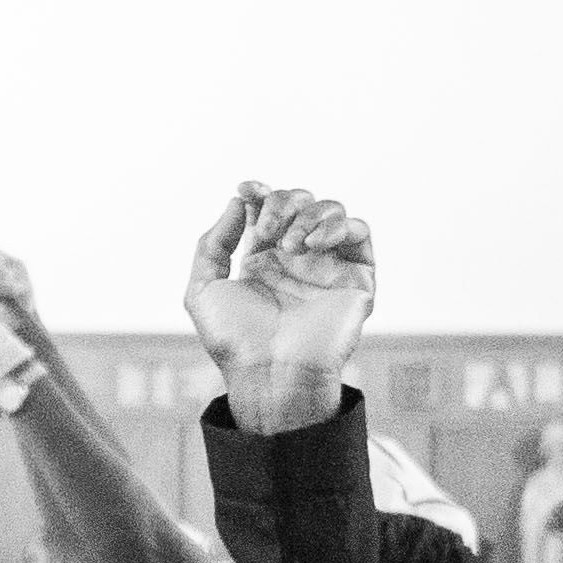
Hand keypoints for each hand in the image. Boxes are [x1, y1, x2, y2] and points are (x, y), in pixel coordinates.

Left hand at [181, 185, 376, 434]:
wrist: (269, 373)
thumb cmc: (235, 341)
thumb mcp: (203, 288)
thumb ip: (213, 242)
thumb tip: (240, 202)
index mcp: (263, 260)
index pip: (269, 208)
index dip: (260, 192)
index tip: (246, 189)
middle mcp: (298, 260)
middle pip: (300, 201)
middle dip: (281, 204)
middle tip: (268, 232)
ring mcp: (328, 267)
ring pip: (331, 210)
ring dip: (307, 216)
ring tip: (290, 246)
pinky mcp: (357, 278)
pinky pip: (359, 231)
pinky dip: (336, 226)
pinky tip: (312, 246)